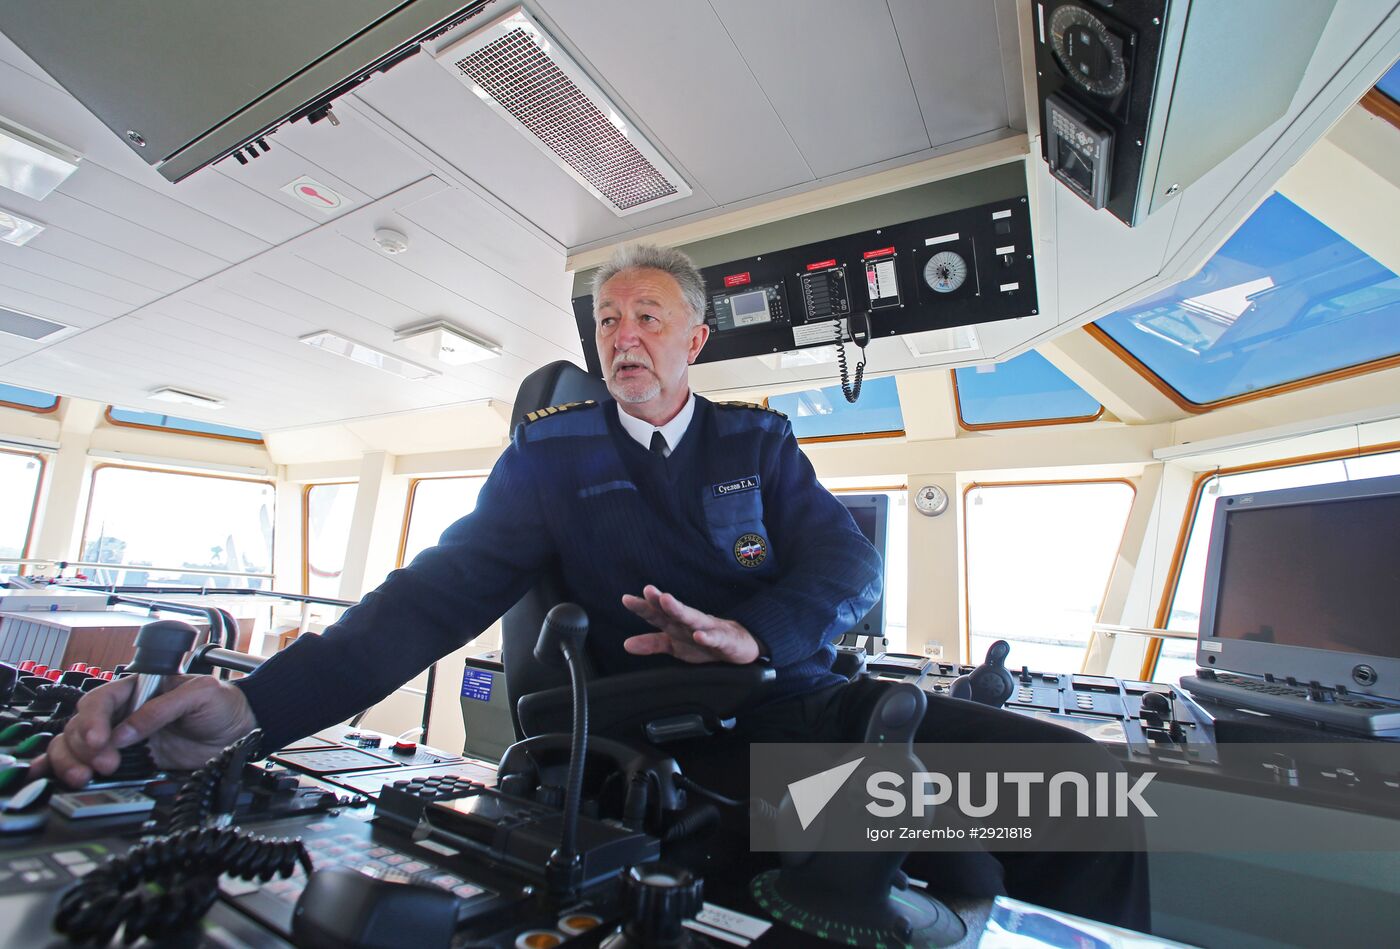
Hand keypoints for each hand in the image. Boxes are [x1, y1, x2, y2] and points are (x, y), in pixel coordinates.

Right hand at [30, 675, 258, 787]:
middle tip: (106, 763)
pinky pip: (85, 763)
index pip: (101, 700)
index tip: (99, 740)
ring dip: (71, 761)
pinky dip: (62, 769)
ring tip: (85, 777)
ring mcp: (121, 739)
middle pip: (80, 726)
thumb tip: (127, 730)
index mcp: (137, 690)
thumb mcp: (201, 694)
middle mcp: (123, 713)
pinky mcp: (127, 761)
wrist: (239, 732)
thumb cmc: (223, 704)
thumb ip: (163, 708)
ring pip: (74, 745)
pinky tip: (52, 776)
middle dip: (84, 747)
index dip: (93, 720)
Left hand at [621, 585, 760, 663]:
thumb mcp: (674, 646)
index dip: (642, 607)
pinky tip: (699, 635)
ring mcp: (708, 628)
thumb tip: (626, 644)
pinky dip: (708, 636)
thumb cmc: (702, 642)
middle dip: (660, 600)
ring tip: (667, 600)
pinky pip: (715, 638)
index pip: (656, 614)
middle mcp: (690, 622)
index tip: (626, 599)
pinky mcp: (724, 640)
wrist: (738, 646)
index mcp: (676, 624)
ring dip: (679, 609)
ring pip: (692, 618)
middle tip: (648, 589)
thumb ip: (652, 643)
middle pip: (673, 610)